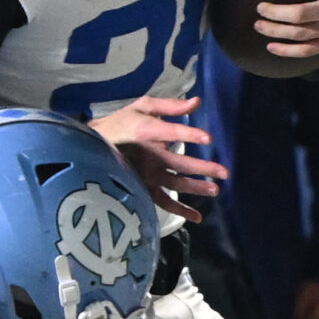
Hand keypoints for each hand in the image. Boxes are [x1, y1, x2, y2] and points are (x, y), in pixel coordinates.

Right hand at [90, 95, 224, 221]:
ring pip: (175, 184)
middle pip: (179, 164)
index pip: (171, 133)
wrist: (94, 144)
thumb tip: (197, 101)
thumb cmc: (122, 122)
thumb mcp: (142, 106)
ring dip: (196, 188)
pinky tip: (196, 217)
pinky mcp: (143, 187)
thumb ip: (169, 105)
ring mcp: (145, 174)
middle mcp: (148, 156)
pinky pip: (163, 201)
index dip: (189, 135)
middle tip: (224, 172)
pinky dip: (179, 210)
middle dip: (203, 168)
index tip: (208, 139)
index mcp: (147, 132)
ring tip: (215, 190)